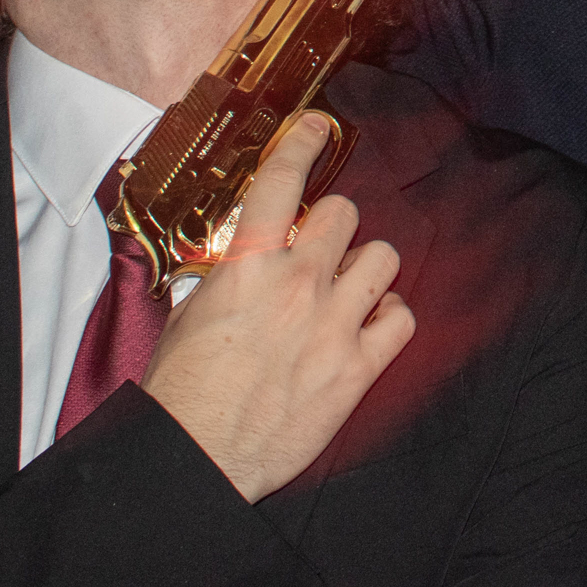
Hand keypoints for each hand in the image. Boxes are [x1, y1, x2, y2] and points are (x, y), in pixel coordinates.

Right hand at [143, 113, 415, 501]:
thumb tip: (240, 268)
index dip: (303, 144)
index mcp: (249, 267)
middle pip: (345, 213)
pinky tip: (370, 326)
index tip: (316, 128)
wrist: (195, 458)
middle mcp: (299, 285)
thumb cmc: (181, 394)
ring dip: (368, 268)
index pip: (283, 182)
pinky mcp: (358, 369)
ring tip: (349, 288)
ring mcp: (334, 325)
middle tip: (320, 248)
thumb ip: (224, 281)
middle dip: (333, 226)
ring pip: (385, 256)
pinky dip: (391, 317)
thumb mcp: (188, 317)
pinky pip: (404, 318)